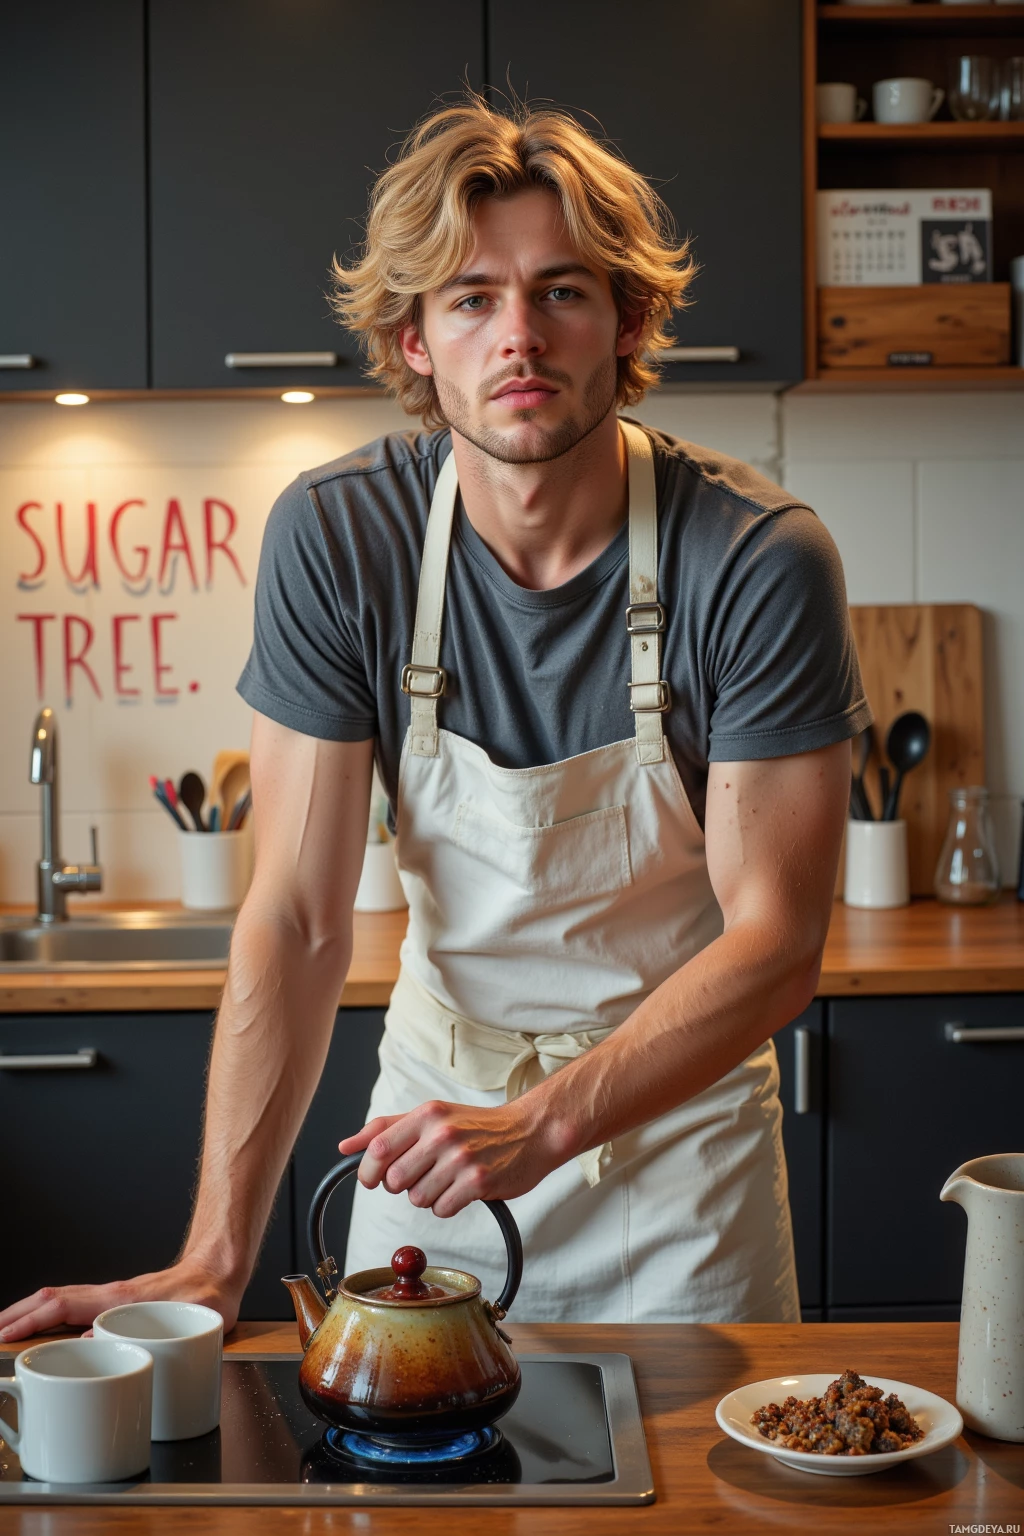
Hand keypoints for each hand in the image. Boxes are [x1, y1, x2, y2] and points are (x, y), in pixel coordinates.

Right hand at [0, 1257, 241, 1344]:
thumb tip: (91, 1344)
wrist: (222, 1270)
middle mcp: (110, 1295)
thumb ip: (146, 1332)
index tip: (2, 1335)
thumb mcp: (188, 1320)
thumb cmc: (209, 1296)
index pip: (61, 1304)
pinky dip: (49, 1314)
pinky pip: (74, 1304)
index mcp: (120, 1298)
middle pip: (50, 1297)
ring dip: (28, 1312)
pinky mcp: (118, 1303)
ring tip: (5, 1332)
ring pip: (59, 1298)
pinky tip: (45, 1330)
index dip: (29, 1320)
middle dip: (16, 1314)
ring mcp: (112, 1297)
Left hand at [338, 1098, 567, 1217]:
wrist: (530, 1132)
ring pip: (417, 1198)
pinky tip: (462, 1190)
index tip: (373, 1180)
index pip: (378, 1148)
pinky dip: (448, 1206)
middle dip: (402, 1186)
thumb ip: (387, 1128)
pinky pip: (442, 1210)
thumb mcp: (433, 1115)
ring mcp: (462, 1158)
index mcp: (427, 1114)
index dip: (368, 1171)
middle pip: (394, 1180)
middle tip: (422, 1176)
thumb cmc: (476, 1125)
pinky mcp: (479, 1182)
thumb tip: (345, 1146)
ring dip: (427, 1197)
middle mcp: (443, 1133)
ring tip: (448, 1180)